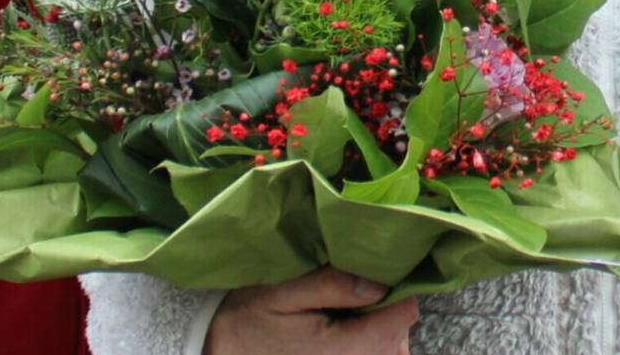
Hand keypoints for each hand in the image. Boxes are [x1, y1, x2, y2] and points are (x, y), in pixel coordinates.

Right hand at [205, 268, 418, 354]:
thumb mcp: (282, 293)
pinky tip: (344, 330)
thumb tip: (378, 283)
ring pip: (392, 351)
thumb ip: (331, 286)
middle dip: (387, 309)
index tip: (378, 273)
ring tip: (347, 311)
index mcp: (343, 348)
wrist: (218, 354)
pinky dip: (369, 343)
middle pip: (400, 337)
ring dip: (379, 330)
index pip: (402, 318)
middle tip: (358, 289)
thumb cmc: (247, 320)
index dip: (398, 289)